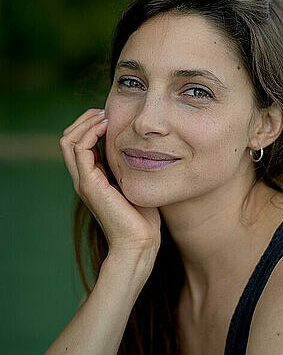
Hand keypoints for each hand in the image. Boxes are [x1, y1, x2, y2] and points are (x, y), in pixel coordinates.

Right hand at [59, 108, 160, 259]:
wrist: (139, 242)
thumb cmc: (143, 216)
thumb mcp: (135, 182)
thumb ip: (130, 167)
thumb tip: (140, 148)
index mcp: (92, 177)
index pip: (78, 143)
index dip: (89, 125)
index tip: (108, 116)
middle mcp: (83, 178)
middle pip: (68, 138)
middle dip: (84, 119)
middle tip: (104, 111)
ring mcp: (84, 181)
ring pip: (68, 141)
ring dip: (86, 123)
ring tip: (105, 116)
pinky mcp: (89, 184)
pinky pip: (80, 149)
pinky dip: (90, 133)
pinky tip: (107, 128)